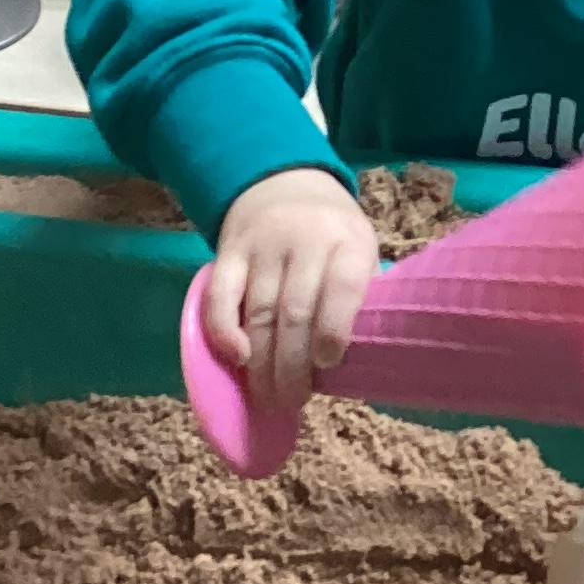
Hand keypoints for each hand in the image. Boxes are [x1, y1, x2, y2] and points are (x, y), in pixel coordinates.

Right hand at [205, 168, 379, 412]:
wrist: (283, 182)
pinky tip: (237, 359)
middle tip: (292, 402)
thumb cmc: (332, 235)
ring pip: (260, 311)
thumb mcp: (360, 249)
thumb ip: (359, 294)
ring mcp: (263, 245)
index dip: (335, 329)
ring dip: (262, 363)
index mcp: (348, 242)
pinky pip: (220, 295)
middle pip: (295, 311)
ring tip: (267, 397)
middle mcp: (305, 240)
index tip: (328, 366)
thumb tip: (362, 361)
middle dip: (293, 365)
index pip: (343, 287)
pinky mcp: (228, 250)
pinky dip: (224, 330)